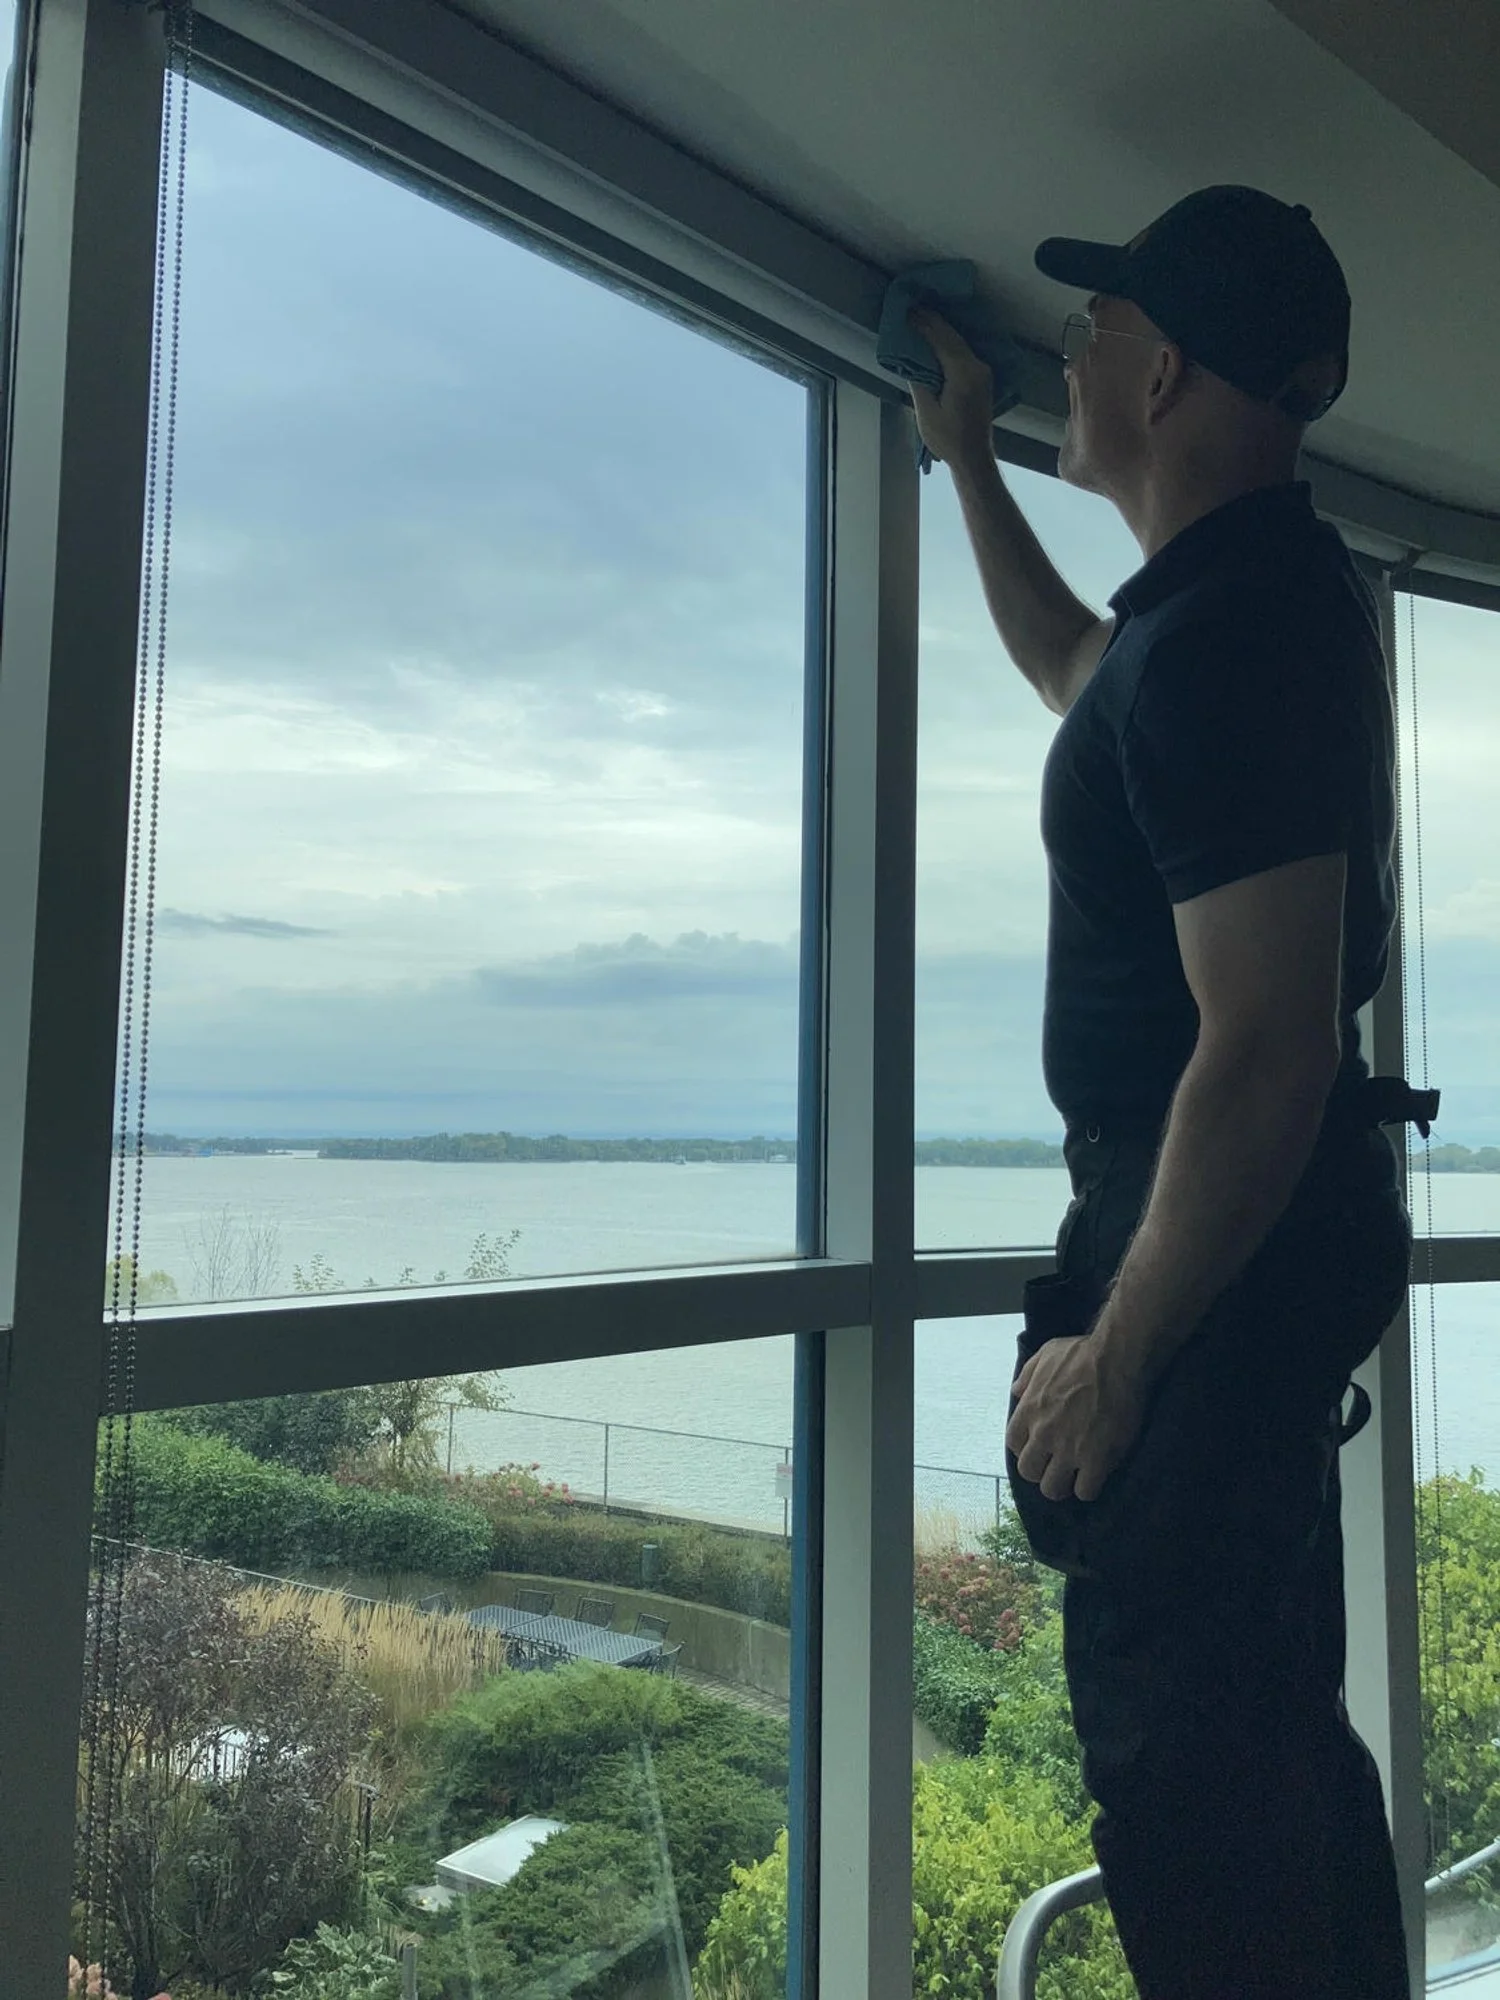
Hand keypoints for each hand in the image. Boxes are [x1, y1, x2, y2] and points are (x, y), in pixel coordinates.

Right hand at [907, 307, 994, 473]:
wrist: (973, 457)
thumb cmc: (948, 440)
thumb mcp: (926, 412)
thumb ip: (919, 382)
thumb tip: (911, 358)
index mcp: (963, 375)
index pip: (941, 340)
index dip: (923, 324)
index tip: (907, 311)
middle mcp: (977, 367)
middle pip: (952, 337)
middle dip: (932, 322)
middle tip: (912, 308)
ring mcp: (982, 371)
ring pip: (959, 342)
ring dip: (940, 330)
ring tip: (921, 318)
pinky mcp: (982, 377)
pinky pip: (963, 352)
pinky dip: (948, 343)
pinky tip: (936, 338)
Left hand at [1006, 1335, 1147, 1503]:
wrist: (1116, 1358)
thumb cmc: (1082, 1352)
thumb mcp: (1046, 1354)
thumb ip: (1028, 1374)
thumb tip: (1017, 1390)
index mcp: (1029, 1410)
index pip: (1014, 1445)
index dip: (1026, 1449)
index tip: (1040, 1447)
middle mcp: (1043, 1434)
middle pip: (1029, 1472)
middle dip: (1042, 1472)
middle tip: (1058, 1466)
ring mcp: (1069, 1449)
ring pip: (1053, 1488)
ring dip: (1063, 1485)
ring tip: (1076, 1478)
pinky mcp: (1096, 1459)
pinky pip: (1085, 1491)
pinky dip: (1089, 1488)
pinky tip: (1096, 1476)